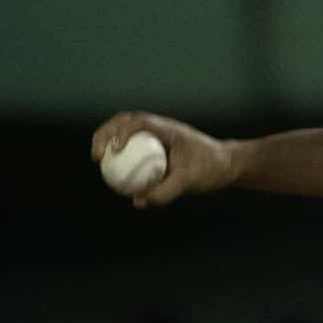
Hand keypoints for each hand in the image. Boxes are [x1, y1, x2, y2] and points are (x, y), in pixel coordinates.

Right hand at [90, 111, 235, 208]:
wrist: (226, 165)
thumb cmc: (210, 168)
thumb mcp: (190, 181)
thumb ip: (166, 191)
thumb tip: (138, 201)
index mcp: (167, 129)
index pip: (139, 121)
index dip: (121, 132)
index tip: (113, 150)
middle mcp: (159, 129)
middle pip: (124, 121)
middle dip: (105, 133)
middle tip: (96, 156)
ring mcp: (156, 137)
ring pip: (125, 132)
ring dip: (108, 140)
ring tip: (98, 160)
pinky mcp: (155, 148)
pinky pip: (132, 149)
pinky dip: (120, 156)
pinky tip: (112, 175)